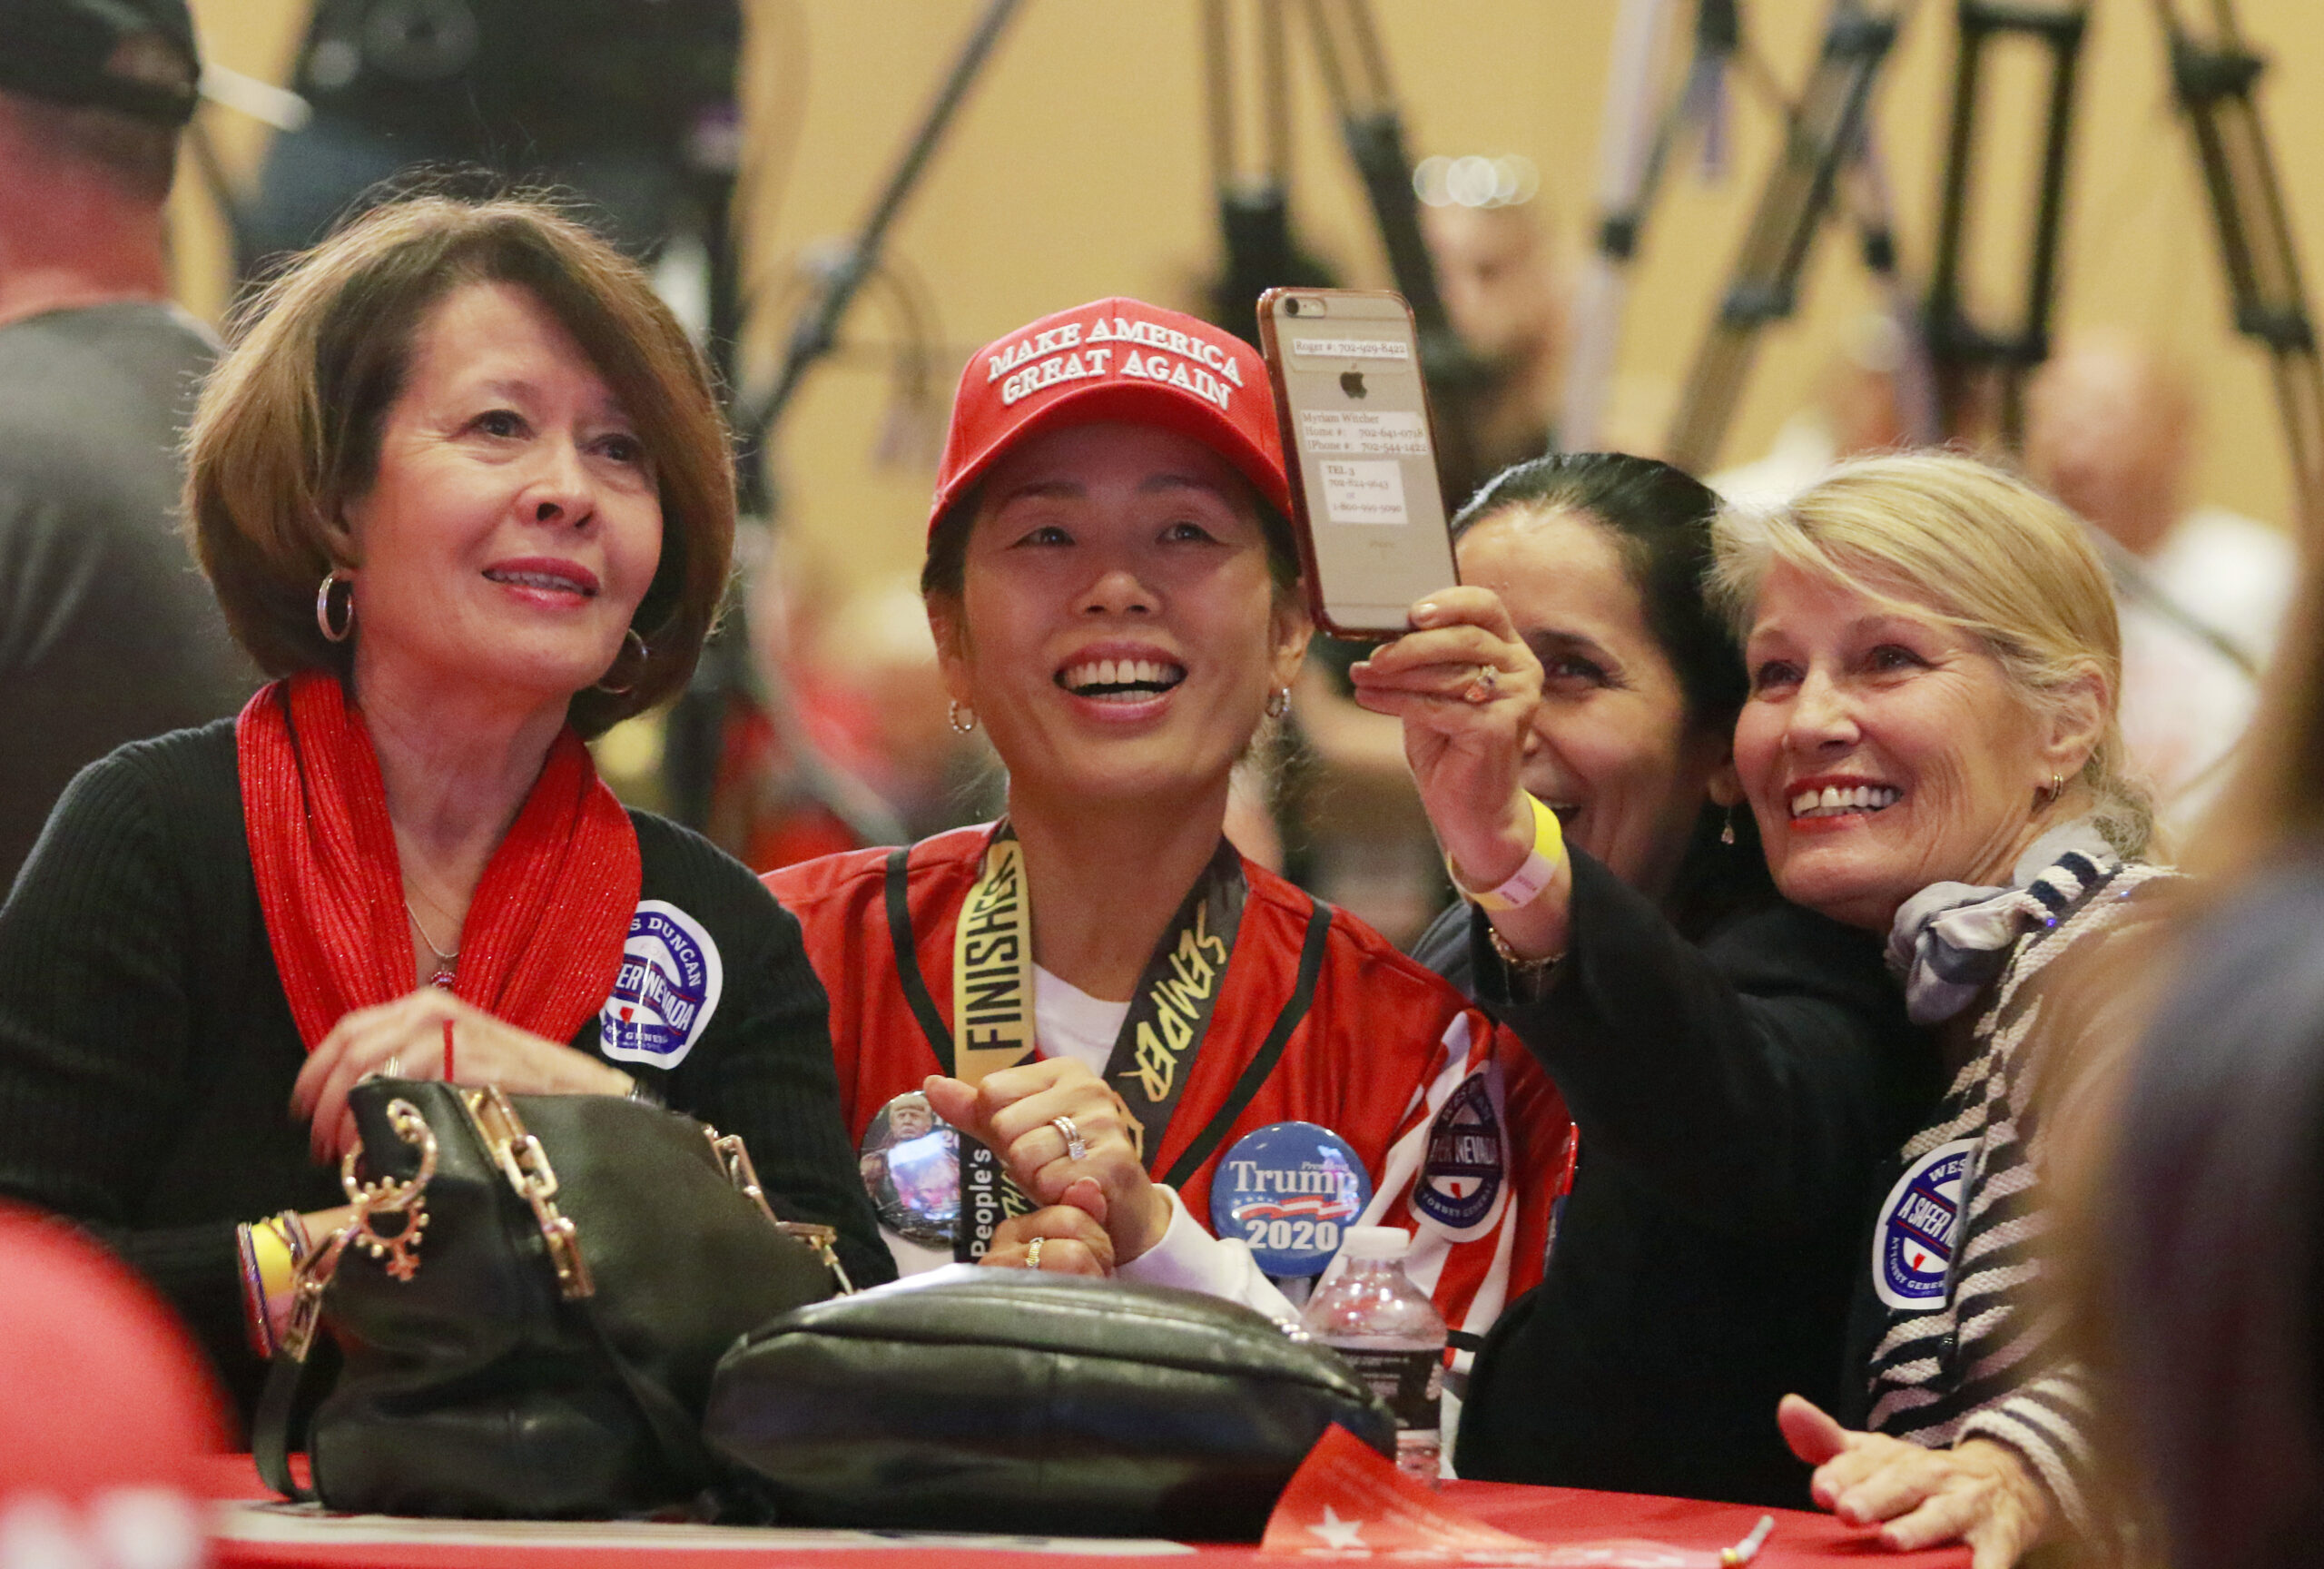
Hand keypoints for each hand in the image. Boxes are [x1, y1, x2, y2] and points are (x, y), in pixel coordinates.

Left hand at [291, 988, 632, 1162]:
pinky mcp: (468, 1055)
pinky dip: (380, 1112)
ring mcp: (452, 1030)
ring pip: (369, 1063)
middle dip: (324, 1099)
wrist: (583, 1090)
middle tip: (320, 1144)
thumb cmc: (519, 1088)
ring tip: (344, 1151)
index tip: (301, 1115)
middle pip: (350, 1046)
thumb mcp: (454, 1069)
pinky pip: (404, 1078)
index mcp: (423, 1008)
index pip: (348, 1031)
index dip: (315, 1073)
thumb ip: (408, 1075)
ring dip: (345, 1111)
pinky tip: (378, 1140)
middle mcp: (431, 1010)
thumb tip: (352, 1111)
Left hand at [923, 1060, 1171, 1264]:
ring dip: (1036, 1180)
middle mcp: (1088, 1086)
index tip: (1030, 1137)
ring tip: (1060, 1179)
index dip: (999, 1127)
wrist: (1122, 1210)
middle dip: (1017, 1158)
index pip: (991, 1091)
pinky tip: (1075, 1193)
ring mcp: (1104, 1121)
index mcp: (1062, 1070)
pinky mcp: (1114, 1159)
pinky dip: (1055, 1197)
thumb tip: (930, 1084)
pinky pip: (1051, 1181)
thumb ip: (974, 1111)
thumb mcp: (1015, 1134)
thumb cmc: (1064, 1165)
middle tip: (1048, 1165)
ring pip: (1025, 1155)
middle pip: (1005, 1124)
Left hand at [1348, 588, 1568, 959]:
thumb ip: (1423, 662)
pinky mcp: (1499, 729)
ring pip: (1448, 673)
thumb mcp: (1434, 692)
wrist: (1473, 809)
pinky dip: (1397, 701)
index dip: (1448, 601)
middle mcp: (1522, 670)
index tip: (1410, 611)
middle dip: (1410, 645)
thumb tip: (1381, 633)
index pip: (1485, 606)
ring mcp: (1516, 700)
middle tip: (1372, 655)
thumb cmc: (1451, 745)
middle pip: (1464, 637)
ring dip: (1397, 673)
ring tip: (1362, 675)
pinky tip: (1369, 698)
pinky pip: (1438, 706)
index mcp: (1510, 651)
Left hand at [1780, 1395, 2050, 1568]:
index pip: (1866, 1459)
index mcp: (1896, 1457)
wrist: (2006, 1482)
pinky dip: (1983, 1567)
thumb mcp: (1875, 1455)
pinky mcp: (1999, 1539)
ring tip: (1891, 1540)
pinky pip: (1993, 1556)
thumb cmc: (1920, 1477)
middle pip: (1902, 1483)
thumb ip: (1828, 1440)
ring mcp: (1968, 1506)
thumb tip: (1788, 1407)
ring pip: (1944, 1515)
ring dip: (1919, 1527)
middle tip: (1846, 1511)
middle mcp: (1932, 1476)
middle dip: (1874, 1496)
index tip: (1820, 1489)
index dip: (1843, 1472)